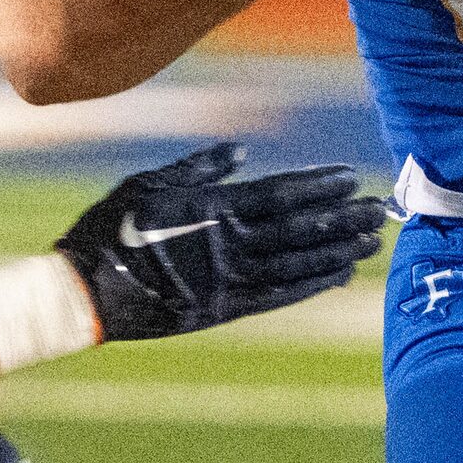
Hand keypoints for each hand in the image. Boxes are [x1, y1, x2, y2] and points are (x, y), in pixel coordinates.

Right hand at [54, 143, 387, 339]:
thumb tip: (242, 151)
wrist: (84, 293)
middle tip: (379, 211)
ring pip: (297, 264)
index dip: (320, 186)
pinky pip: (279, 297)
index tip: (352, 178)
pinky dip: (312, 285)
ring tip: (370, 242)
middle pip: (299, 229)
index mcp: (211, 208)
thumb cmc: (112, 229)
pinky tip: (339, 276)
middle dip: (342, 219)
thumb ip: (201, 167)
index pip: (280, 193)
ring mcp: (228, 281)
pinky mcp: (223, 311)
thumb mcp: (151, 182)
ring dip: (337, 252)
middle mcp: (228, 245)